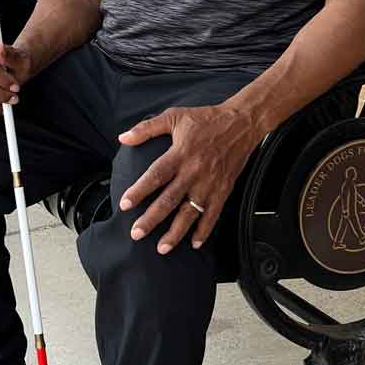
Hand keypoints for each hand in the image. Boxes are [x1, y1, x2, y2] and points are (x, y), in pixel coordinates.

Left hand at [118, 105, 260, 253]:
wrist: (242, 123)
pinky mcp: (224, 189)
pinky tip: (195, 243)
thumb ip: (147, 128)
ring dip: (176, 232)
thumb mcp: (175, 116)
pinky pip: (213, 214)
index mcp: (180, 153)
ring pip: (190, 213)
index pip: (156, 175)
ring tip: (162, 248)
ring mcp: (210, 183)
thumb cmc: (206, 119)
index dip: (139, 190)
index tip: (125, 205)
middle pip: (170, 200)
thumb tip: (123, 137)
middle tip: (136, 234)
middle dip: (152, 219)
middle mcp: (194, 171)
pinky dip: (204, 230)